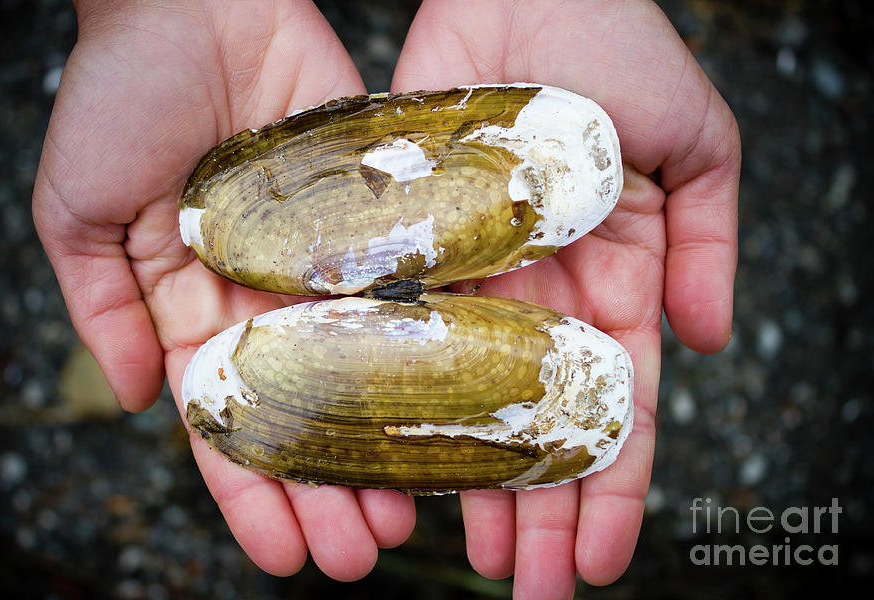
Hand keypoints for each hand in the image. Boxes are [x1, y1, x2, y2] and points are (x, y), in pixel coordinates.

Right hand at [33, 0, 414, 580]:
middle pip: (309, 410)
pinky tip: (454, 407)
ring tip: (412, 515)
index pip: (230, 421)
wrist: (193, 1)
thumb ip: (101, 304)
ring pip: (366, 367)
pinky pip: (409, 287)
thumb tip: (142, 398)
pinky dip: (431, 347)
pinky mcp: (377, 215)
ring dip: (386, 441)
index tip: (284, 555)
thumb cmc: (122, 96)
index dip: (252, 492)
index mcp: (197, 307)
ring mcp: (328, 260)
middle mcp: (270, 296)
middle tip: (363, 556)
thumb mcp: (80, 210)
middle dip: (330, 487)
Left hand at [393, 0, 738, 596]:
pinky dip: (393, 402)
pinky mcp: (402, 247)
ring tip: (474, 560)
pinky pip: (394, 335)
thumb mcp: (696, 141)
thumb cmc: (614, 45)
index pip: (612, 406)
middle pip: (534, 424)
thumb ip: (707, 241)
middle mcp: (534, 297)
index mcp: (610, 283)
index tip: (607, 560)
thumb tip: (706, 344)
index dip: (614, 487)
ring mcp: (465, 278)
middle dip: (542, 511)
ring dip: (470, 483)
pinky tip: (391, 467)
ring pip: (463, 402)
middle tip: (533, 592)